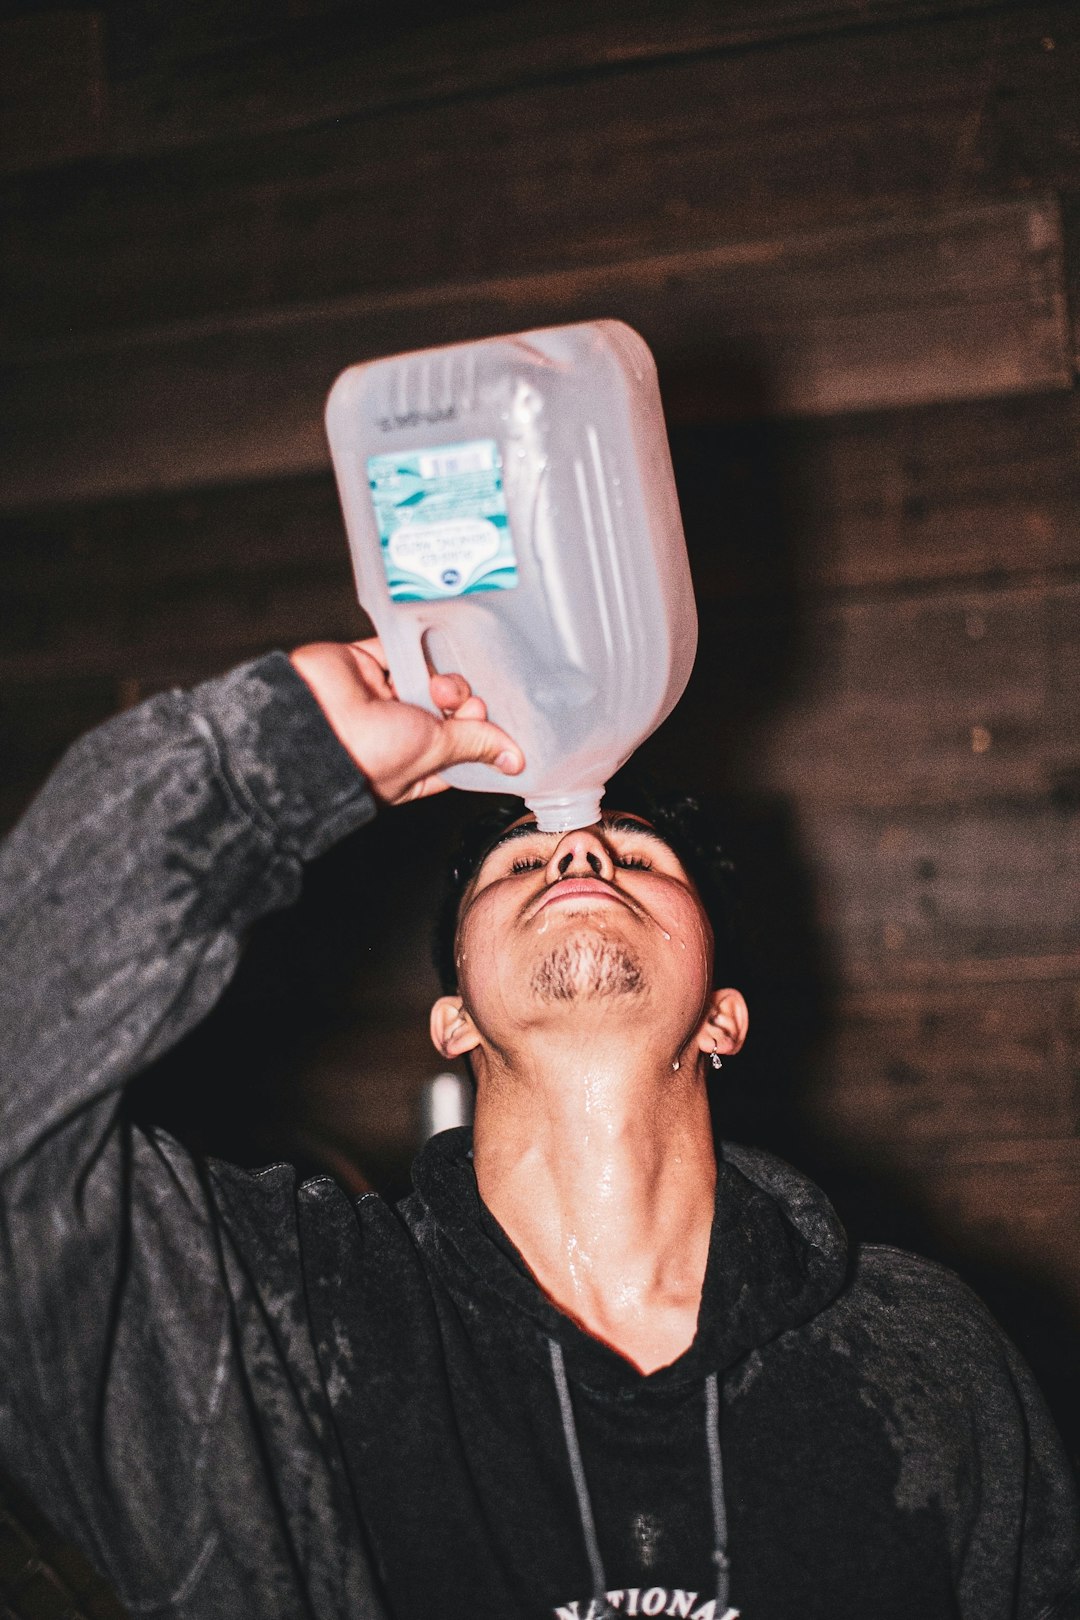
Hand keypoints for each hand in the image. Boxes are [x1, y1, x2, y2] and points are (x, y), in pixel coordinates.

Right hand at [289, 638, 523, 804]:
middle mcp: (396, 732)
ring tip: (439, 687)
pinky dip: (416, 646)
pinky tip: (432, 647)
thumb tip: (512, 760)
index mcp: (410, 766)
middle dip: (464, 705)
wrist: (312, 721)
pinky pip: (400, 648)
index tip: (496, 728)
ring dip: (444, 680)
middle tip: (466, 705)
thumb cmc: (366, 754)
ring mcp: (380, 698)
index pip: (459, 749)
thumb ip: (474, 745)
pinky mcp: (365, 664)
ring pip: (429, 679)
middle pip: (448, 711)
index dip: (481, 736)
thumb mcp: (433, 752)